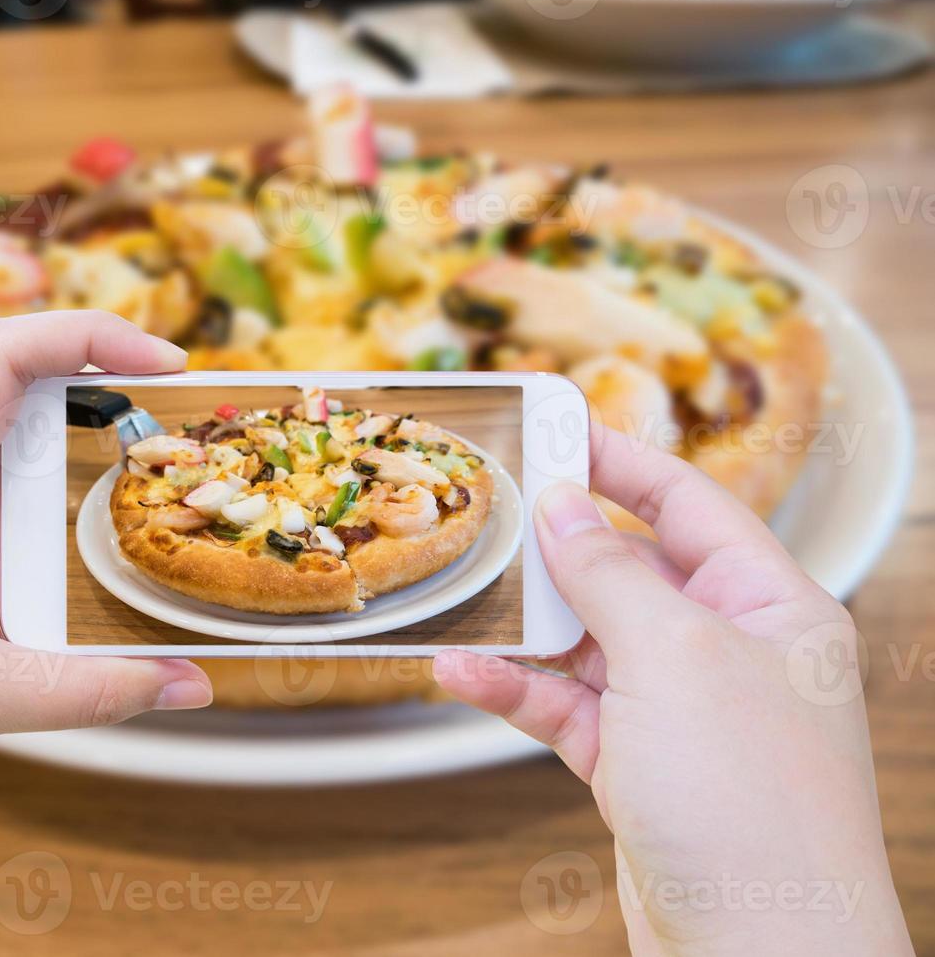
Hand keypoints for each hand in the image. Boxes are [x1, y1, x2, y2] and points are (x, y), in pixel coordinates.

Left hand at [0, 312, 212, 887]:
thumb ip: (91, 692)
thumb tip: (193, 686)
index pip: (7, 355)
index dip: (94, 336)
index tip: (169, 362)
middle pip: (25, 417)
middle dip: (102, 445)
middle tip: (171, 477)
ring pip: (8, 478)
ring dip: (61, 516)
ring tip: (107, 566)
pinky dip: (28, 550)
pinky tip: (42, 604)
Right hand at [433, 425, 911, 954]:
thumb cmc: (749, 801)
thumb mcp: (673, 659)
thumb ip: (608, 574)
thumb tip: (559, 504)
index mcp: (771, 606)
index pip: (688, 505)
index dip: (619, 462)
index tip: (552, 429)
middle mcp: (729, 652)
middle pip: (630, 570)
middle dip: (557, 547)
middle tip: (486, 508)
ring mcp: (681, 712)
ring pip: (587, 641)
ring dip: (522, 625)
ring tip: (459, 594)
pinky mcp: (637, 766)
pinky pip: (565, 707)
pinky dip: (514, 689)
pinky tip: (460, 673)